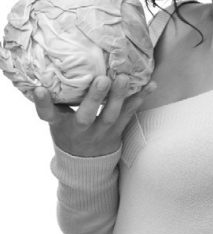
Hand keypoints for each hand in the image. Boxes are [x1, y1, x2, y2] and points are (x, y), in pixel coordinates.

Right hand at [33, 74, 156, 156]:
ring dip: (119, 96)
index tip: (39, 89)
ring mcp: (100, 133)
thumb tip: (53, 66)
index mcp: (61, 125)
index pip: (47, 115)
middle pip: (85, 116)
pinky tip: (151, 85)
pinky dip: (140, 99)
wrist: (85, 166)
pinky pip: (129, 115)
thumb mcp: (58, 120)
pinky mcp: (117, 132)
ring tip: (125, 78)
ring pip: (111, 116)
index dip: (43, 103)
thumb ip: (57, 100)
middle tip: (102, 80)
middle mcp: (80, 130)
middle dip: (94, 98)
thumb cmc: (70, 133)